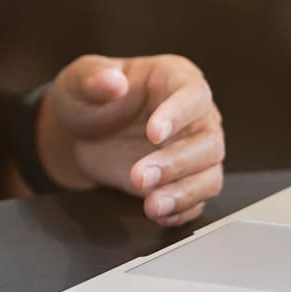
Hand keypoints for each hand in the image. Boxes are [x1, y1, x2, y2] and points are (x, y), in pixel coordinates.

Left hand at [37, 54, 223, 226]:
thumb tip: (112, 81)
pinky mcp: (185, 179)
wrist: (82, 135)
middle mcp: (193, 114)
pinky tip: (159, 214)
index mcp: (174, 78)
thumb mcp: (80, 81)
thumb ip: (93, 78)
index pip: (193, 94)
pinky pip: (199, 199)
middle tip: (139, 176)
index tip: (153, 133)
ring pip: (210, 173)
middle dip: (176, 162)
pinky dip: (182, 210)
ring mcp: (193, 149)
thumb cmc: (89, 98)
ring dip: (184, 192)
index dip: (179, 114)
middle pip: (208, 140)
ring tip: (152, 205)